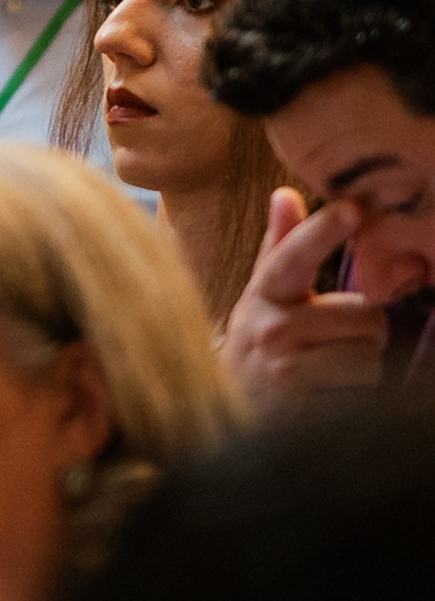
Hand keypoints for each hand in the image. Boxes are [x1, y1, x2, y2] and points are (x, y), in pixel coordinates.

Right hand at [223, 188, 388, 404]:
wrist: (230, 408)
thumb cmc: (259, 342)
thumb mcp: (264, 293)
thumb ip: (281, 244)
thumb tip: (286, 193)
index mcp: (265, 292)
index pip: (295, 254)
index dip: (324, 230)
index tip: (352, 208)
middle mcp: (271, 327)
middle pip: (366, 315)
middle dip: (365, 331)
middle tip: (336, 339)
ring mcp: (286, 367)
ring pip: (370, 355)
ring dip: (362, 366)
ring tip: (329, 368)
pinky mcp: (303, 403)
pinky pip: (363, 390)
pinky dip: (355, 394)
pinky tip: (326, 392)